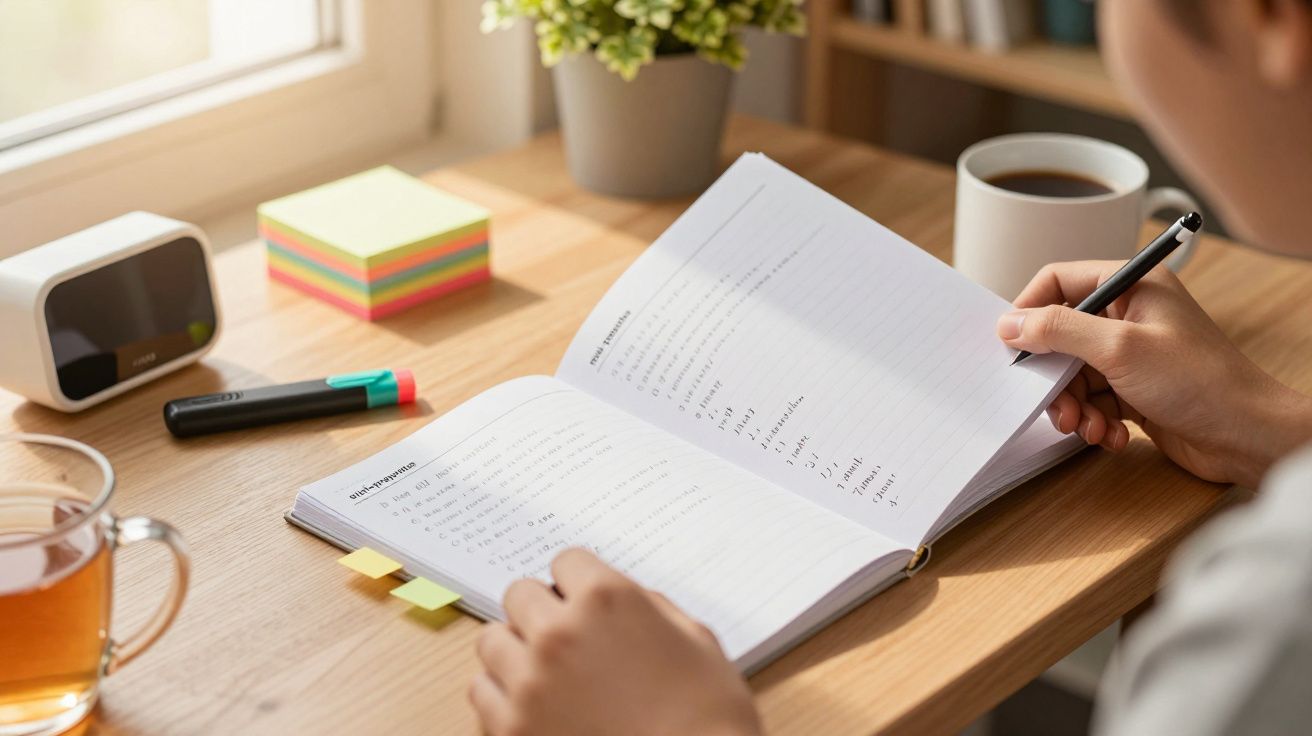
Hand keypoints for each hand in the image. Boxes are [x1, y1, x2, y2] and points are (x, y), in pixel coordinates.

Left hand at [470, 548, 761, 735]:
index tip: (585, 602)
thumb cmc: (709, 717)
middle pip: (519, 594)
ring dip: (516, 651)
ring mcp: (529, 682)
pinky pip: (481, 692)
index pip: (566, 562)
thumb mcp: (697, 642)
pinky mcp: (511, 728)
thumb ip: (651, 608)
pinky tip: (534, 707)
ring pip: (492, 641)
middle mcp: (560, 633)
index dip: (580, 584)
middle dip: (542, 612)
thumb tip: (625, 599)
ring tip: (546, 674)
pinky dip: (502, 696)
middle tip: (566, 639)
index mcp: (608, 600)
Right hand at [996, 261, 1311, 486]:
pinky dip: (1096, 421)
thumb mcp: (1118, 349)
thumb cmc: (1201, 382)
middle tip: (1056, 404)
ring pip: (1074, 374)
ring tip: (1088, 428)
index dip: (1030, 310)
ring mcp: (1133, 354)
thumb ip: (1058, 330)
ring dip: (1074, 406)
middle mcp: (1131, 314)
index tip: (1013, 344)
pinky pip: (1094, 400)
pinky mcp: (1136, 390)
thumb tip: (1008, 324)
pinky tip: (1112, 436)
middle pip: (1061, 335)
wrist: (1250, 437)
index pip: (1059, 280)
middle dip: (1055, 376)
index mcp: (1132, 285)